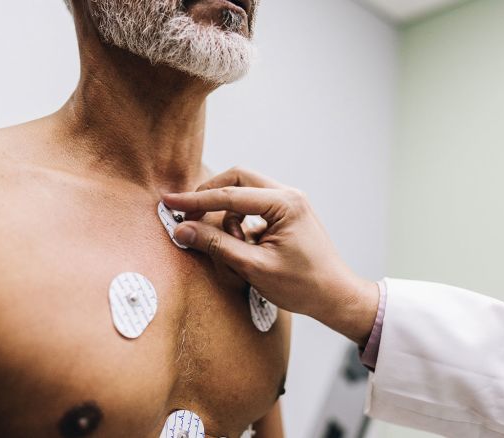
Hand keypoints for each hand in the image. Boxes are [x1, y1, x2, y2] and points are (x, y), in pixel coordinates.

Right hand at [162, 167, 379, 346]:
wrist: (335, 297)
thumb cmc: (302, 286)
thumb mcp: (254, 267)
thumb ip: (217, 245)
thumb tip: (182, 230)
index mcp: (285, 203)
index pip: (230, 194)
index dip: (195, 200)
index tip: (169, 202)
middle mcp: (289, 195)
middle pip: (237, 180)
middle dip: (210, 197)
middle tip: (189, 217)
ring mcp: (289, 202)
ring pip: (244, 193)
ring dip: (227, 215)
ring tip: (233, 248)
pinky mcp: (286, 213)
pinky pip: (253, 207)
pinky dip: (240, 222)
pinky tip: (244, 247)